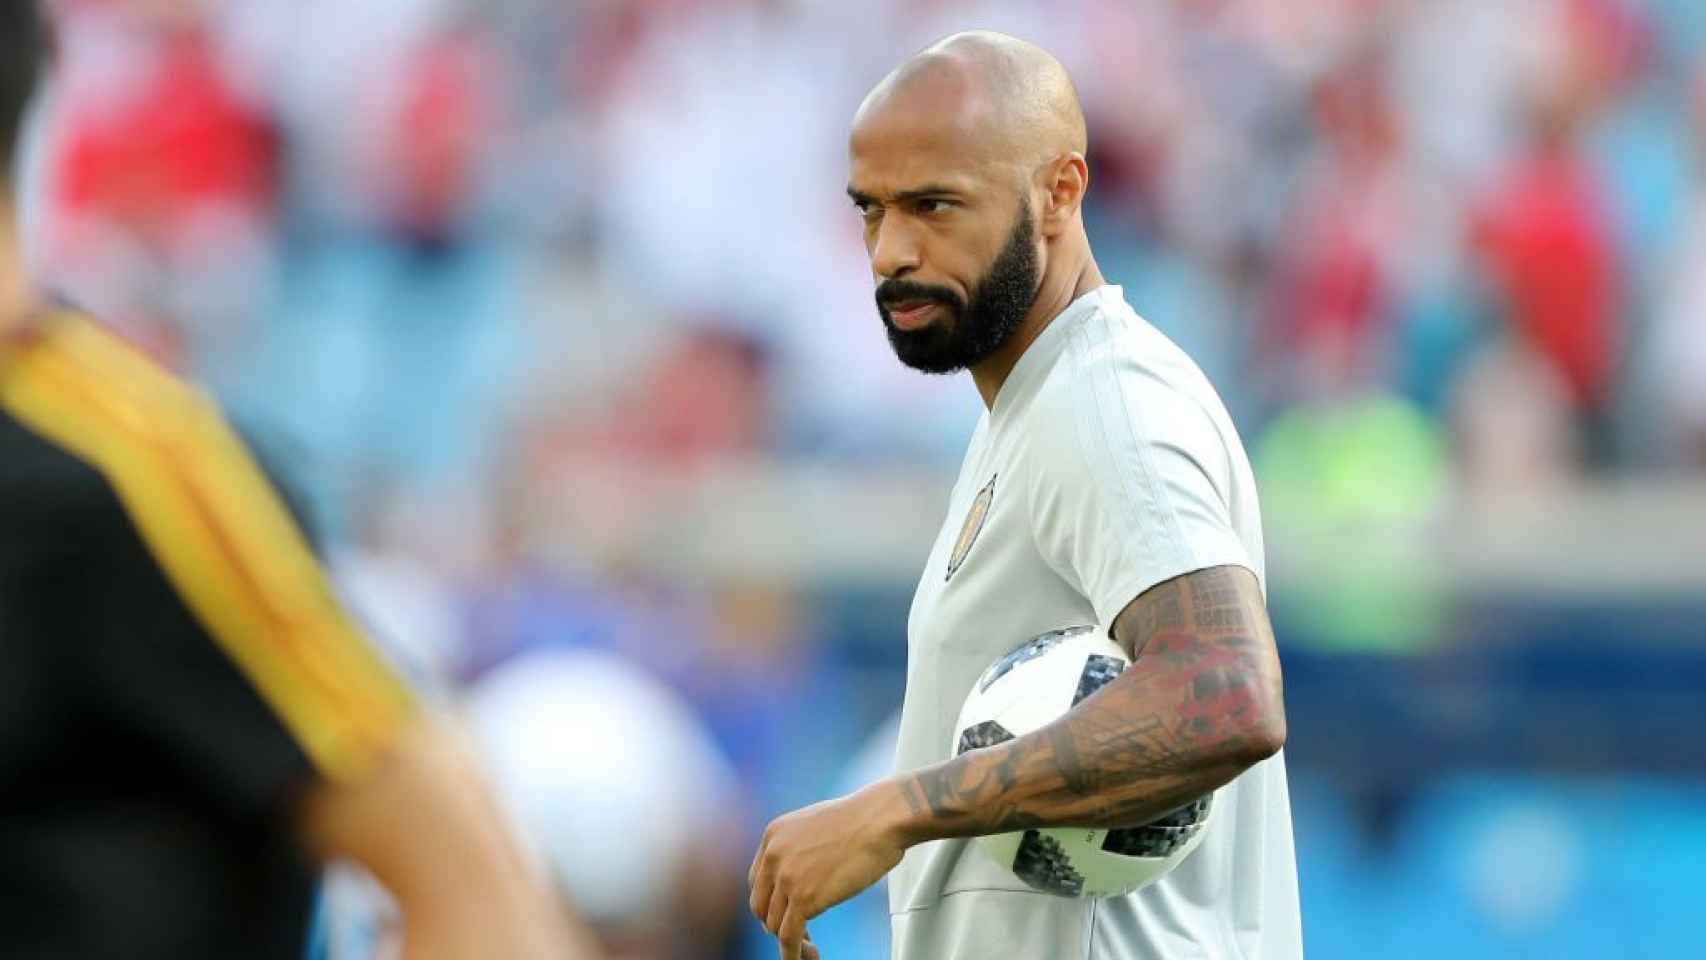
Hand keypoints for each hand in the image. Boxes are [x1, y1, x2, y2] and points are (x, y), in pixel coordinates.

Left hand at [748, 782, 911, 959]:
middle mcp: (772, 856)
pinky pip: (789, 936)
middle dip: (776, 920)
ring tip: (810, 946)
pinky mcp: (804, 899)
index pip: (757, 881)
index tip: (786, 911)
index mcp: (773, 836)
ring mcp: (786, 878)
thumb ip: (799, 847)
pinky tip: (803, 958)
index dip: (771, 901)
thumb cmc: (862, 820)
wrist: (879, 820)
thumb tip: (803, 870)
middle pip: (760, 905)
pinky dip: (793, 953)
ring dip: (790, 939)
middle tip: (798, 930)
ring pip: (773, 924)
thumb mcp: (815, 824)